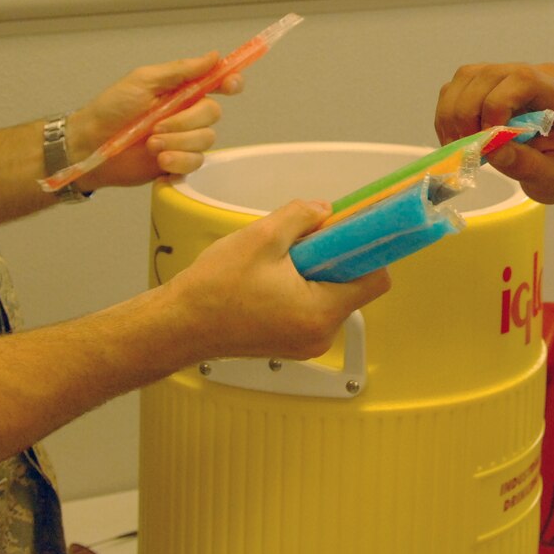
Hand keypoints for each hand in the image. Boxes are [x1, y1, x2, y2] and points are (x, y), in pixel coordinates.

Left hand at [67, 53, 239, 190]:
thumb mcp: (143, 81)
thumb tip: (213, 56)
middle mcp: (186, 113)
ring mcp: (183, 139)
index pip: (216, 82)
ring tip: (151, 144)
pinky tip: (159, 158)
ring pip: (205, 140)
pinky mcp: (178, 162)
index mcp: (181, 90)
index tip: (229, 85)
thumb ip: (181, 70)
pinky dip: (178, 160)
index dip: (230, 82)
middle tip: (157, 125)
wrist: (90, 145)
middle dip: (186, 121)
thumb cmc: (110, 109)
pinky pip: (195, 162)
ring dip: (177, 142)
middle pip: (213, 113)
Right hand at [164, 201, 389, 361]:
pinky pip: (311, 309)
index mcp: (320, 311)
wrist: (178, 325)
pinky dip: (301, 289)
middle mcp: (320, 334)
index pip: (375, 279)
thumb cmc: (213, 291)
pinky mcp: (290, 343)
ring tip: (278, 264)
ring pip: (330, 296)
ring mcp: (306, 342)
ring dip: (314, 273)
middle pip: (352, 286)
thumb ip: (302, 216)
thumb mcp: (262, 236)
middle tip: (304, 243)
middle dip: (334, 258)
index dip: (367, 250)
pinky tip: (271, 279)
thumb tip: (325, 211)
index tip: (355, 232)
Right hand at [434, 62, 553, 203]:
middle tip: (468, 150)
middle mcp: (536, 75)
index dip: (497, 104)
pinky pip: (460, 86)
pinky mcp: (492, 84)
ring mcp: (512, 75)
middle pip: (487, 75)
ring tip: (460, 146)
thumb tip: (492, 148)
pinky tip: (458, 138)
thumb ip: (527, 164)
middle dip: (467, 114)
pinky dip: (449, 113)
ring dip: (452, 113)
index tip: (487, 139)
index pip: (523, 79)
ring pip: (467, 77)